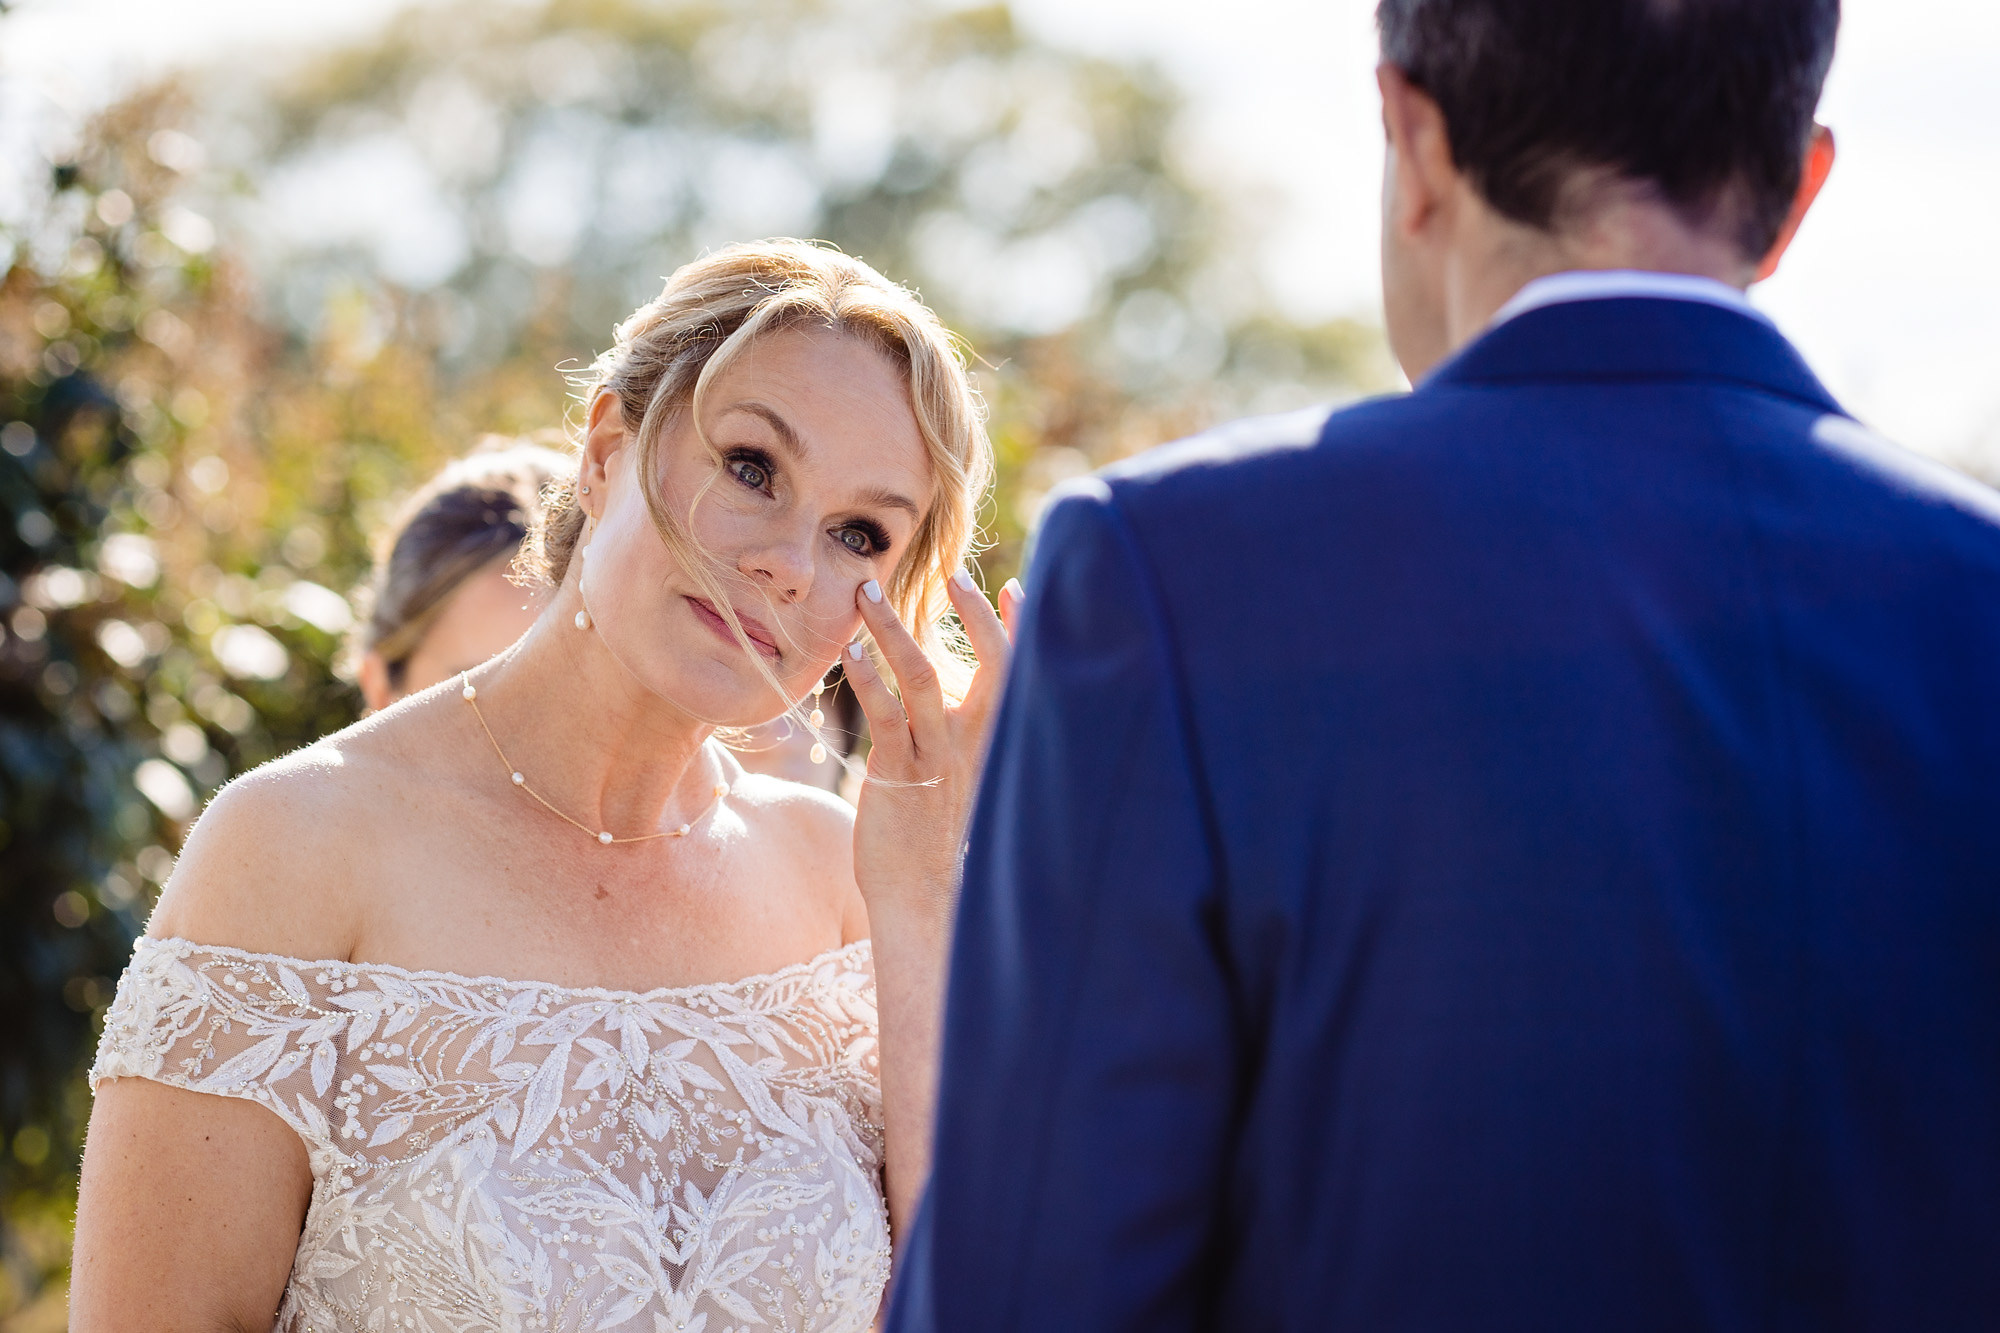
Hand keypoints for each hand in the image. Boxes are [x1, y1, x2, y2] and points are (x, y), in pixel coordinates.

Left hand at [845, 571, 1021, 929]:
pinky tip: (850, 652)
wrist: (924, 897)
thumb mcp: (964, 781)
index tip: (1011, 589)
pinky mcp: (898, 773)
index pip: (1019, 672)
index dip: (1019, 628)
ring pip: (922, 674)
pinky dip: (867, 676)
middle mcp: (977, 743)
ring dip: (893, 627)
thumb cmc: (938, 837)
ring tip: (867, 593)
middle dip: (974, 614)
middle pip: (992, 662)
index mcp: (998, 742)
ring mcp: (938, 756)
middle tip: (951, 575)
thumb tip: (947, 696)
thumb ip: (963, 736)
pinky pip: (883, 713)